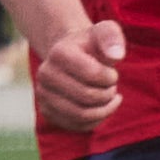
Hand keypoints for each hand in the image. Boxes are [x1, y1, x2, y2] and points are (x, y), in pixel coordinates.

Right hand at [34, 17, 125, 133]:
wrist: (72, 56)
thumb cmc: (92, 45)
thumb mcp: (104, 32)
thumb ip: (112, 37)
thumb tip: (116, 56)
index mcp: (59, 53)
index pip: (92, 74)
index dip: (110, 77)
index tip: (112, 72)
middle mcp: (45, 74)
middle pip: (88, 97)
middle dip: (108, 93)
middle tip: (111, 85)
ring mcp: (43, 95)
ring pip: (82, 115)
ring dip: (104, 108)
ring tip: (109, 96)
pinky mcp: (48, 112)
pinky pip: (78, 126)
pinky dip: (97, 120)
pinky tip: (102, 107)